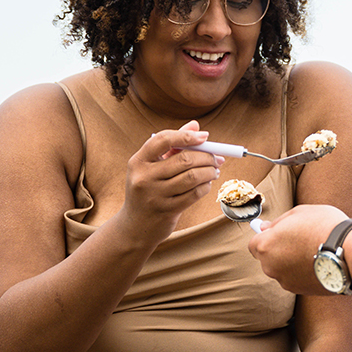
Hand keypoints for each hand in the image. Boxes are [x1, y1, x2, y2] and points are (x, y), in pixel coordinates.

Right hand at [115, 121, 221, 247]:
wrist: (134, 226)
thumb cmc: (147, 190)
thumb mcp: (151, 167)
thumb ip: (172, 145)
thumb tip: (196, 126)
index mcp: (138, 161)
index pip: (163, 139)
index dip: (186, 135)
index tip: (205, 137)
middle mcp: (144, 177)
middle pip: (184, 159)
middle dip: (207, 156)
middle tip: (217, 157)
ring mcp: (155, 195)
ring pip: (192, 177)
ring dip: (209, 171)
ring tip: (214, 170)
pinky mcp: (167, 211)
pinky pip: (194, 194)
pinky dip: (205, 186)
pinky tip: (207, 184)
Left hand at [248, 204, 347, 293]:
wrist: (348, 252)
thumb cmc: (324, 226)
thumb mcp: (299, 212)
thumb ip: (278, 222)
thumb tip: (265, 228)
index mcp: (265, 246)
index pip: (254, 244)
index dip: (266, 237)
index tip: (278, 232)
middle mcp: (271, 267)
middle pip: (268, 258)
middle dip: (279, 250)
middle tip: (300, 239)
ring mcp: (285, 281)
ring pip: (283, 270)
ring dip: (291, 262)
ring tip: (313, 250)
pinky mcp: (301, 291)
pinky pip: (296, 279)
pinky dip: (303, 272)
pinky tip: (319, 262)